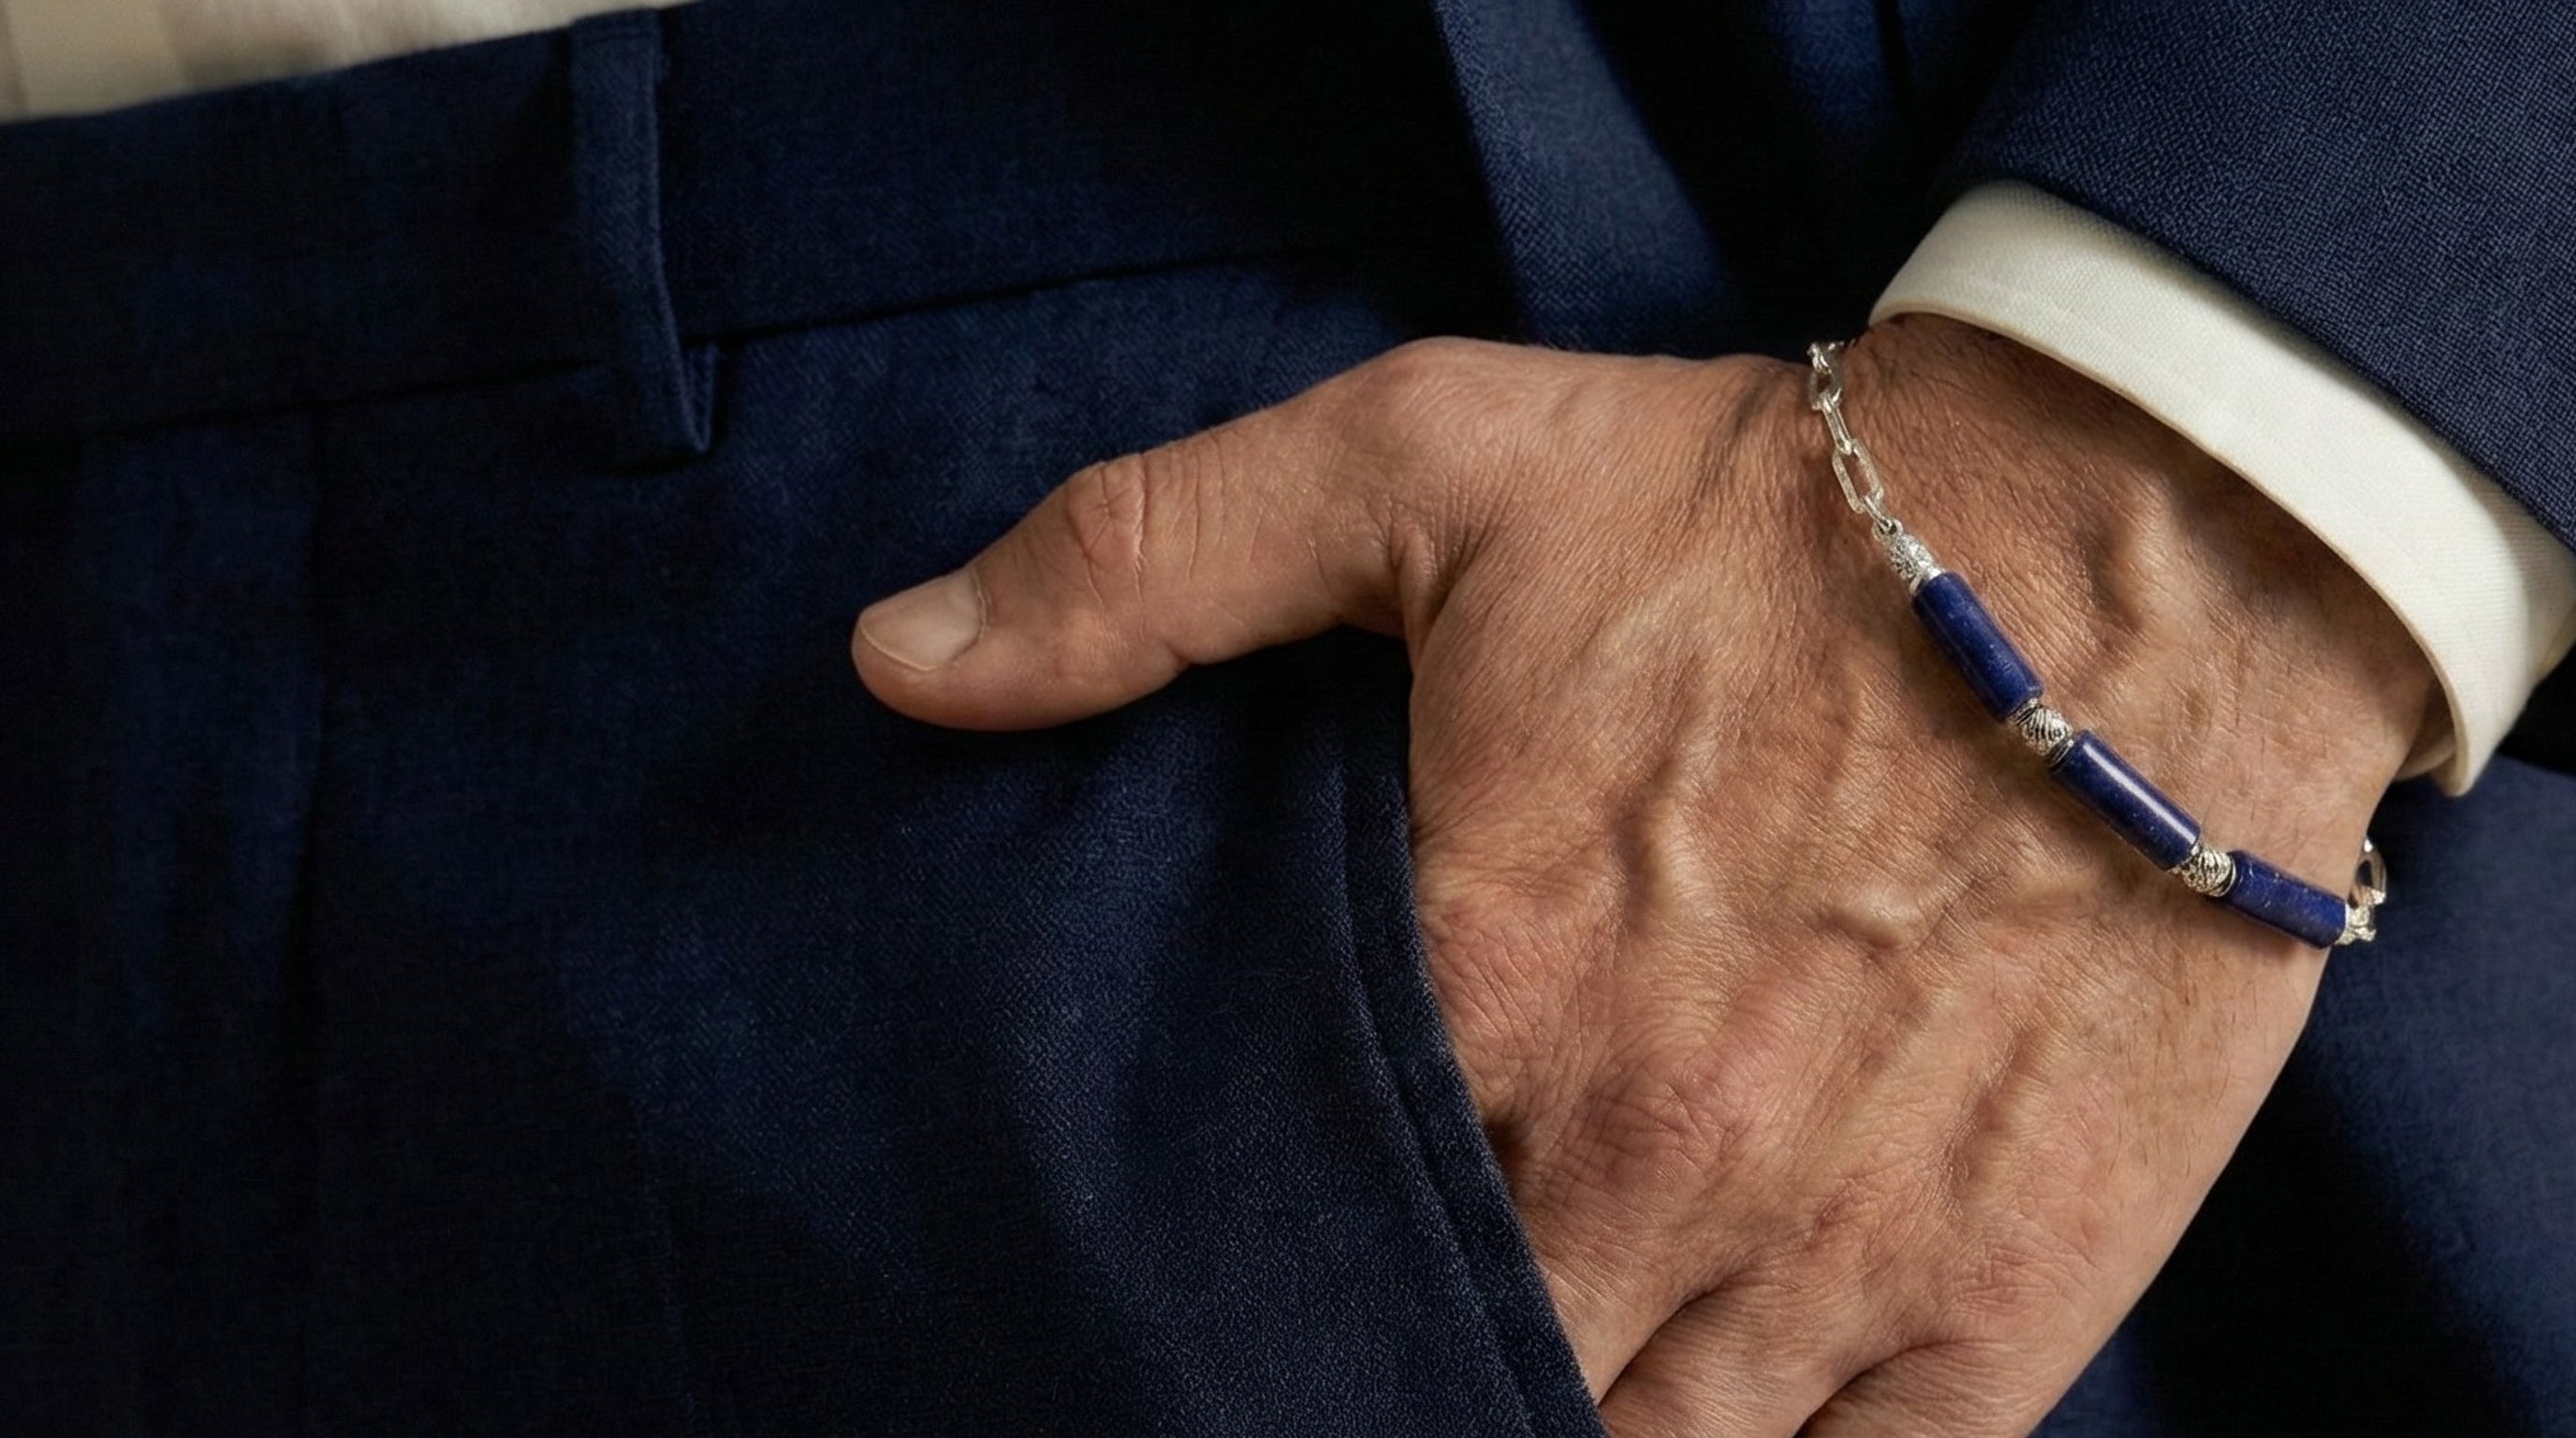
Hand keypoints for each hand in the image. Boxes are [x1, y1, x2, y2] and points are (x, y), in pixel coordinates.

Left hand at [849, 316, 2432, 1434]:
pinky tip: (1681, 1436)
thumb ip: (1148, 561)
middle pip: (1438, 1372)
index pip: (1273, 1219)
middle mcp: (1637, 1156)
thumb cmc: (1768, 517)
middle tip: (1321, 1344)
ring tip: (1483, 1387)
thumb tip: (894, 660)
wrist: (2143, 549)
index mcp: (1475, 980)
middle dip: (1367, 1372)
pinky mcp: (2001, 1295)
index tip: (1180, 1279)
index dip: (1217, 1268)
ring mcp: (1826, 1253)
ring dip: (1543, 1429)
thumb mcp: (1430, 459)